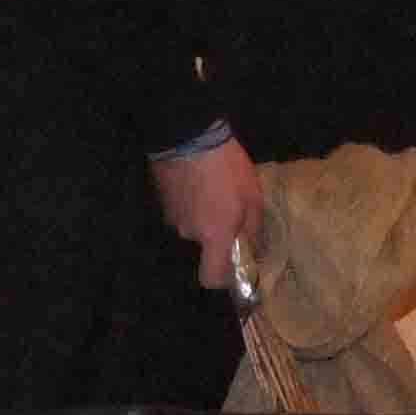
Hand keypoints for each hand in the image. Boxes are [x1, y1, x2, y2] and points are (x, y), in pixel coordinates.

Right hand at [150, 135, 264, 288]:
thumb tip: (253, 247)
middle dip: (218, 231)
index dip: (221, 279)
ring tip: (215, 187)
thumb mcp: (253, 197)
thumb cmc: (227, 169)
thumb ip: (253, 228)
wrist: (188, 135)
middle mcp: (188, 233)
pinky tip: (201, 179)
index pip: (210, 278)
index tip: (233, 265)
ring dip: (204, 213)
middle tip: (232, 207)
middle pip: (204, 244)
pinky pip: (182, 208)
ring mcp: (171, 215)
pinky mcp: (161, 197)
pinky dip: (192, 200)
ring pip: (193, 224)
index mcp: (213, 236)